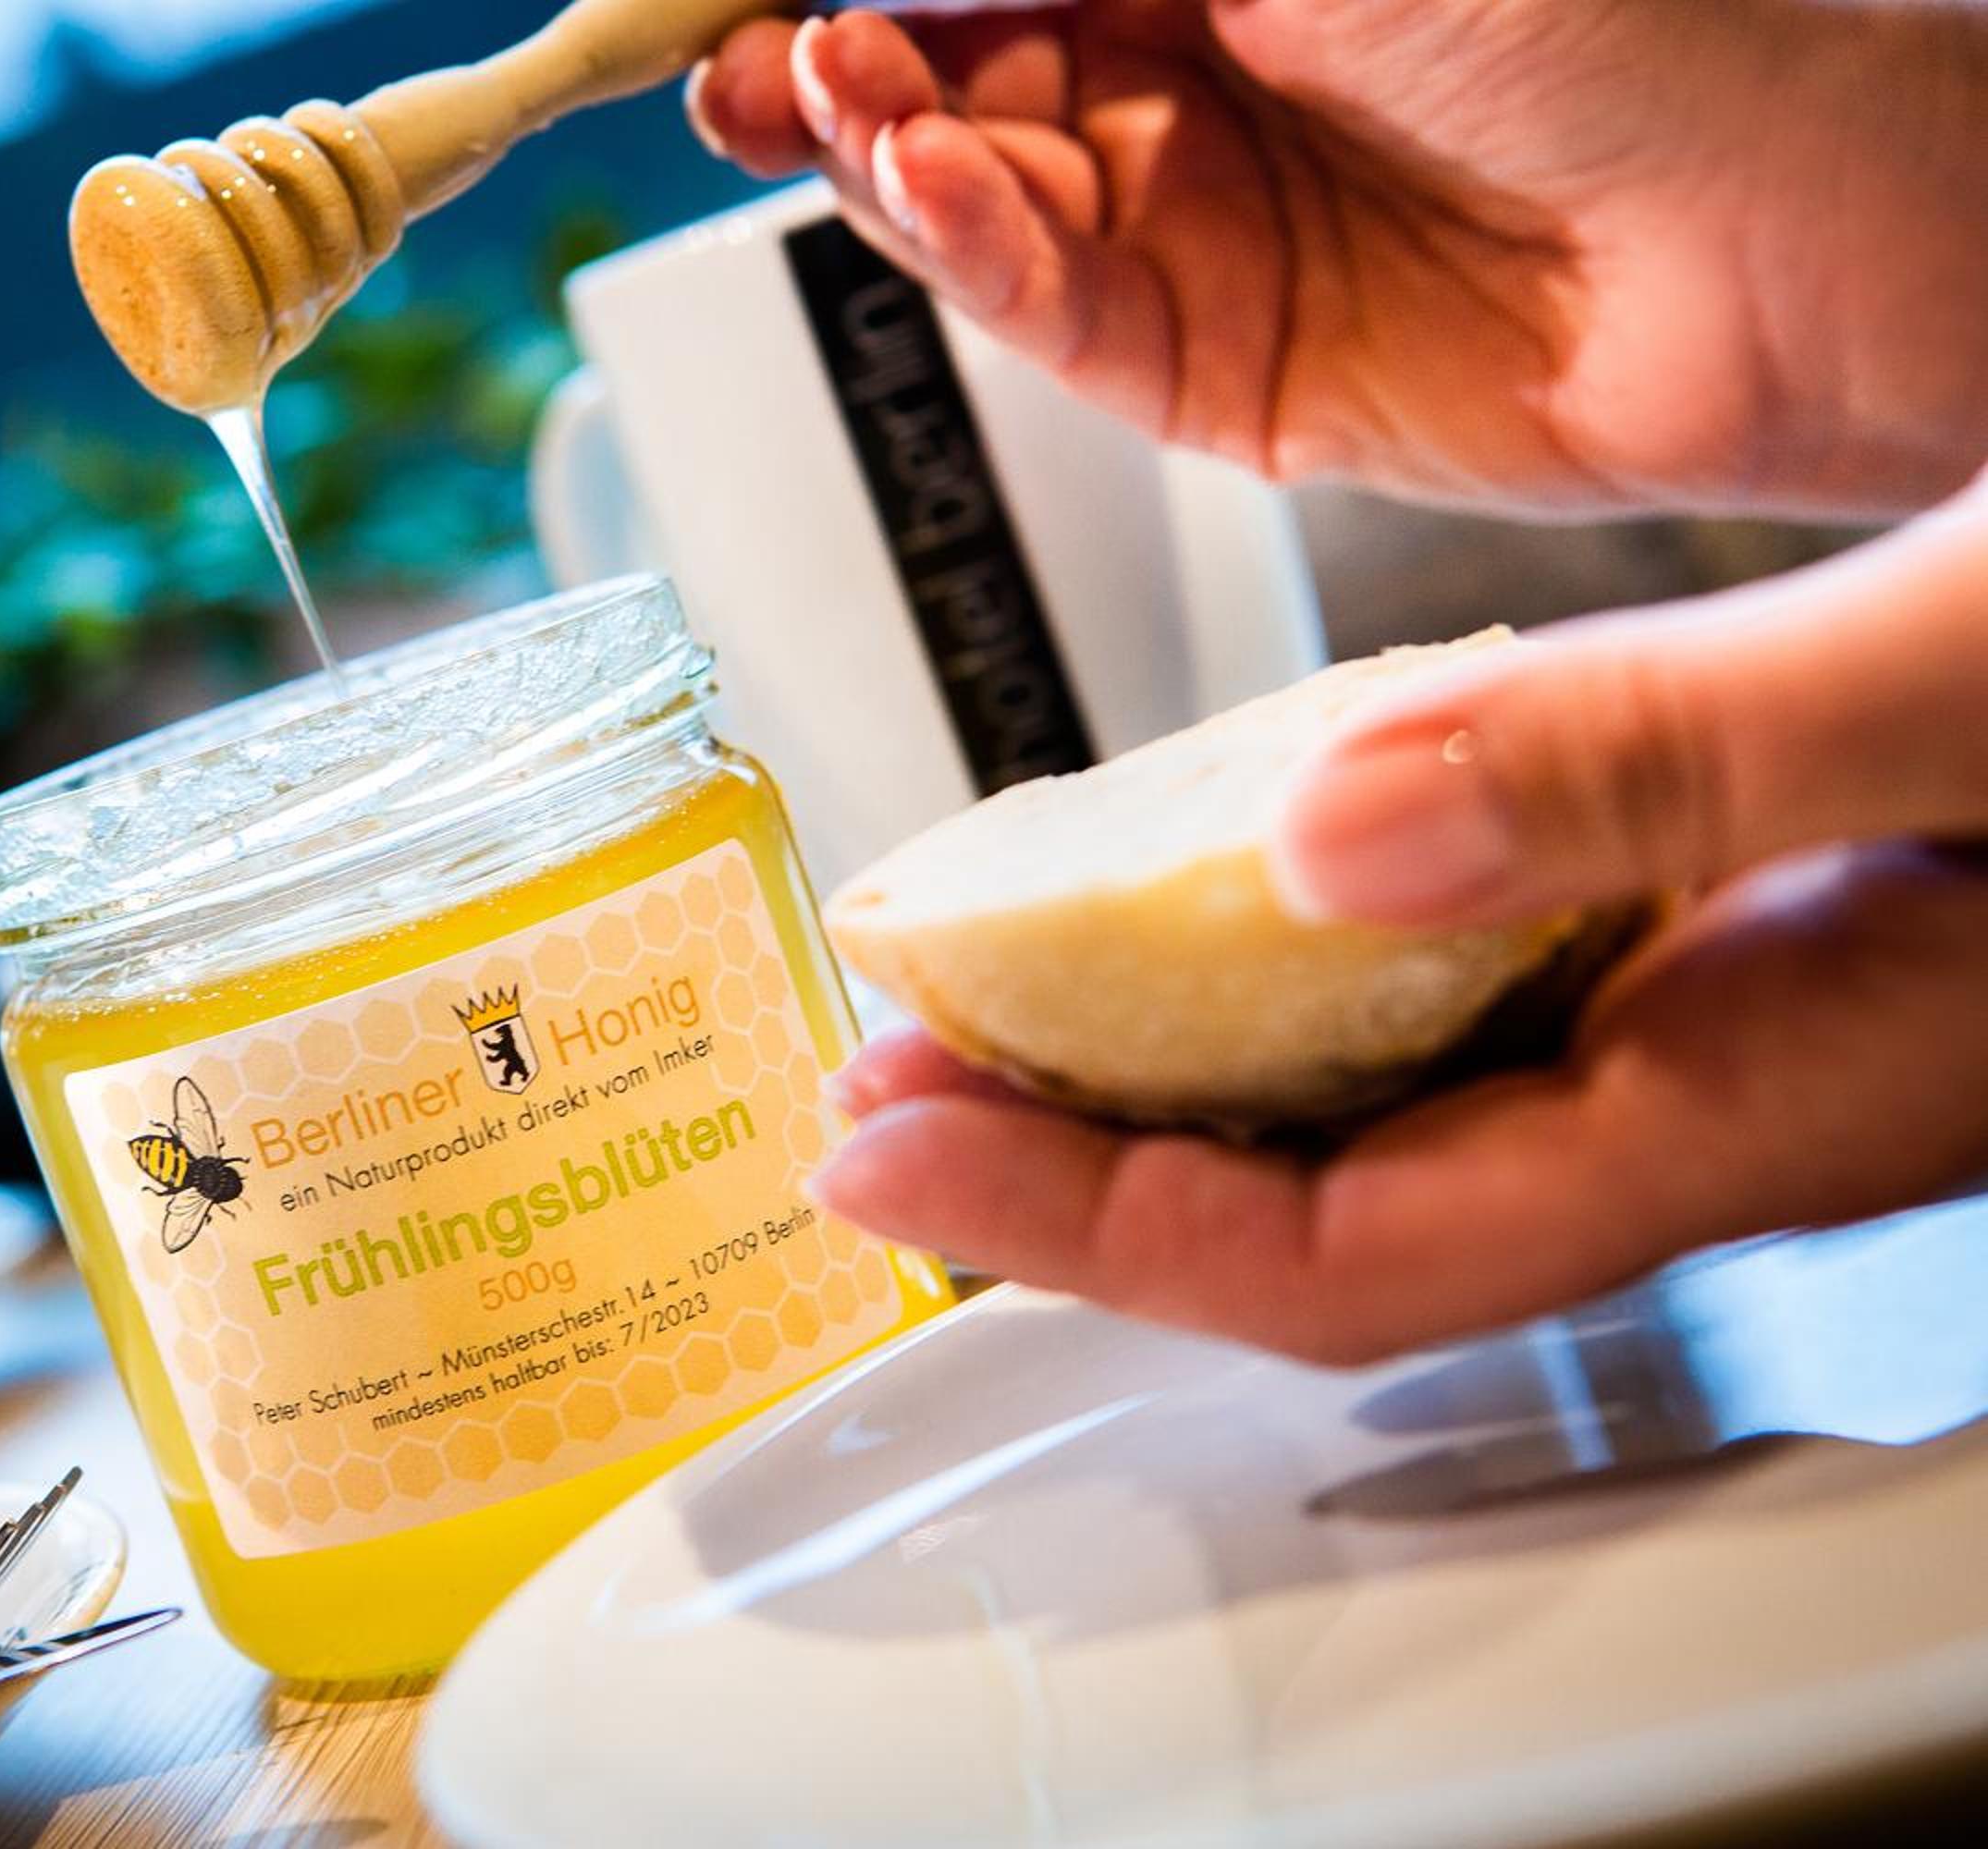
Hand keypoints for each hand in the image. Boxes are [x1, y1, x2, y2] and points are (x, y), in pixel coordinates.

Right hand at [689, 2, 1987, 517]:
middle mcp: (1192, 86)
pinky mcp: (1210, 372)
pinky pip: (1050, 314)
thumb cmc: (1612, 18)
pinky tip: (928, 188)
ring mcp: (1198, 232)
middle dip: (835, 63)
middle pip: (947, 77)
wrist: (1783, 238)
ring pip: (978, 202)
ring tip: (826, 102)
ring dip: (889, 155)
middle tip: (738, 55)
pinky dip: (975, 255)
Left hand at [813, 472, 1987, 1362]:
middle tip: (873, 1104)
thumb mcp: (1978, 684)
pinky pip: (1449, 986)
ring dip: (1155, 1075)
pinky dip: (1286, 956)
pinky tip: (1188, 897)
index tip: (900, 1155)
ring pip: (1375, 1108)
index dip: (1108, 1235)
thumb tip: (1341, 824)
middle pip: (1325, 1212)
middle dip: (1081, 1181)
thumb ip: (1680, 763)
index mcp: (1774, 1095)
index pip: (1367, 1253)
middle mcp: (1710, 1088)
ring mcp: (1700, 1013)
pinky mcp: (1699, 921)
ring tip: (962, 1010)